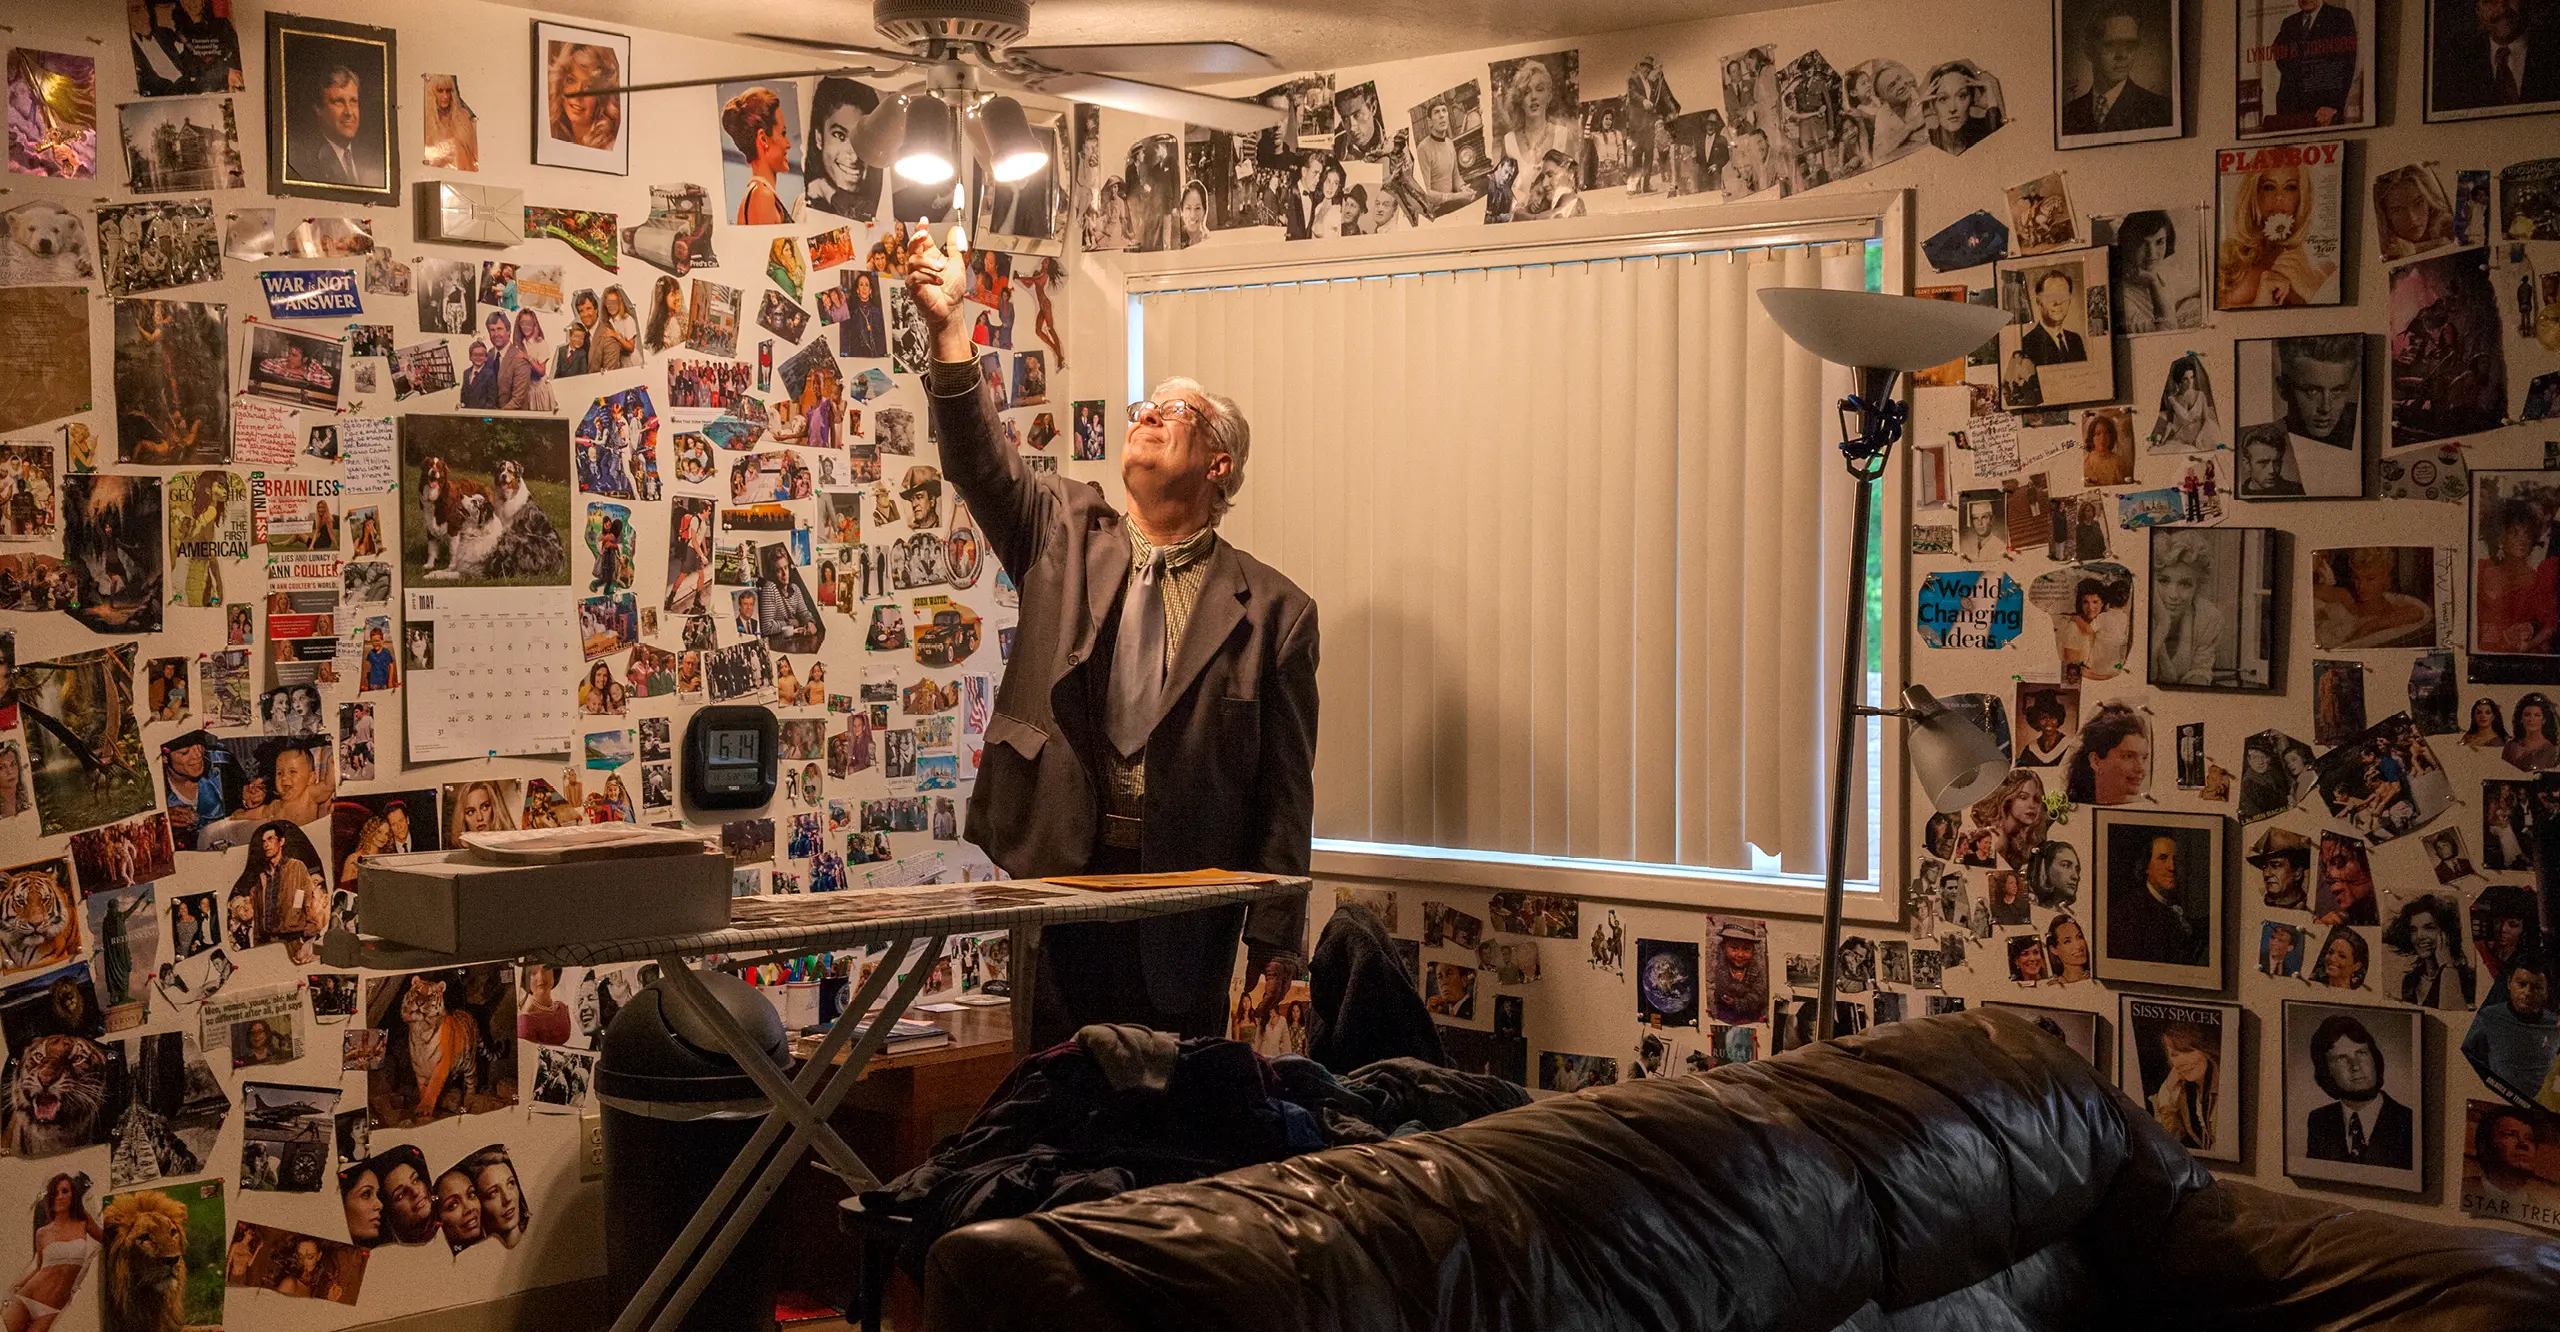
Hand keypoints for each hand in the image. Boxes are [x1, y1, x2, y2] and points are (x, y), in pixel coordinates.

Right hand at [899, 225, 970, 360]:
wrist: (951, 309)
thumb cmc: (952, 290)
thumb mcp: (957, 263)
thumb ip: (955, 247)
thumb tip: (956, 230)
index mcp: (929, 257)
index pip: (922, 239)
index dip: (921, 229)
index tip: (924, 221)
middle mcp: (920, 265)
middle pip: (911, 246)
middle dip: (916, 238)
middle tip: (924, 234)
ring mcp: (915, 276)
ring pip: (912, 261)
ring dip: (927, 262)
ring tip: (941, 268)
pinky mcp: (913, 288)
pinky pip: (914, 278)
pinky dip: (927, 277)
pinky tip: (938, 280)